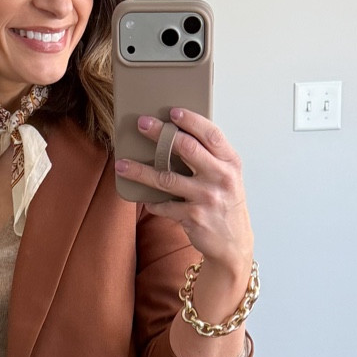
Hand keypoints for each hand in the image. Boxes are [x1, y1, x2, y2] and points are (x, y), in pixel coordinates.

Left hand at [115, 108, 253, 285]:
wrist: (234, 244)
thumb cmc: (226, 204)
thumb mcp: (227, 177)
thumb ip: (210, 158)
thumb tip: (176, 136)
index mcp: (230, 162)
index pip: (211, 134)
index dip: (191, 120)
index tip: (172, 112)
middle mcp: (221, 177)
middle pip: (186, 148)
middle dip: (160, 134)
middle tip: (141, 124)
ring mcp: (207, 198)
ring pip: (167, 178)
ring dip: (141, 171)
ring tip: (122, 164)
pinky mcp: (194, 217)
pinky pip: (164, 205)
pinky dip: (152, 202)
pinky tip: (145, 199)